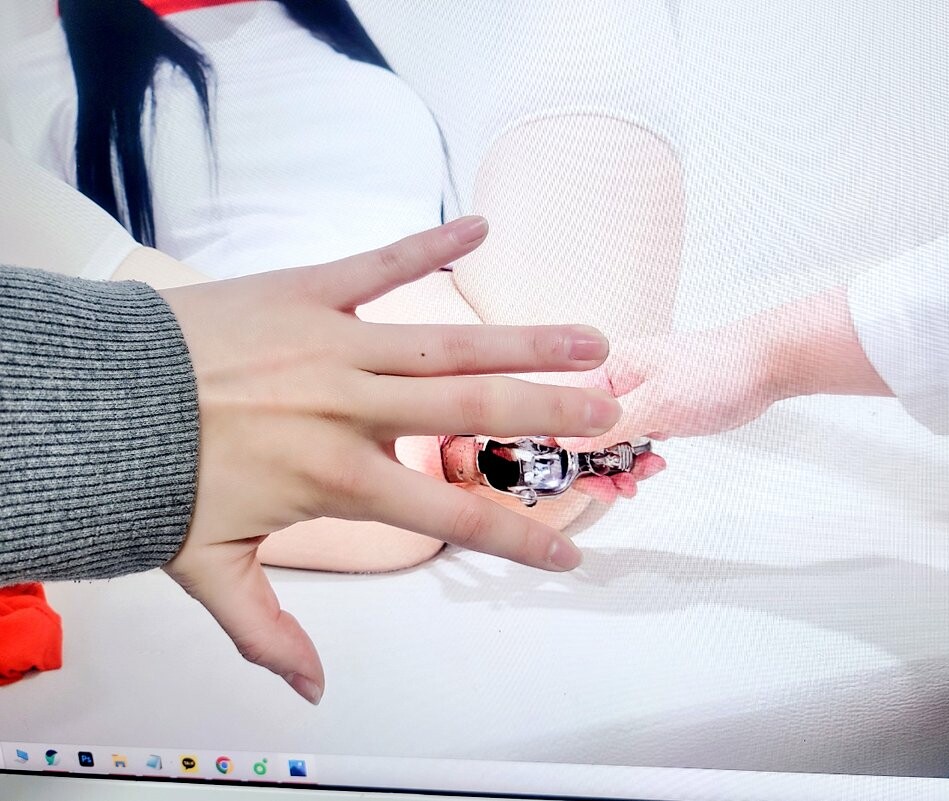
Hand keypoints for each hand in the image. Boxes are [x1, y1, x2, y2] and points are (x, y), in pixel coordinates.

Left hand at [158, 217, 621, 703]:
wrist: (96, 399)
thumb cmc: (153, 479)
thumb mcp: (208, 568)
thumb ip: (266, 632)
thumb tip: (312, 690)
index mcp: (337, 479)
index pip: (449, 518)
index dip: (517, 539)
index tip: (571, 548)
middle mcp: (352, 409)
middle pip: (472, 413)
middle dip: (549, 415)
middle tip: (611, 412)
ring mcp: (335, 345)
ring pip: (449, 342)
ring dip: (525, 340)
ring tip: (589, 339)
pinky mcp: (308, 292)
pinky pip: (380, 263)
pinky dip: (430, 244)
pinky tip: (480, 227)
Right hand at [560, 287, 893, 452]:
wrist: (766, 364)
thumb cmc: (716, 372)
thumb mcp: (657, 405)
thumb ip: (609, 430)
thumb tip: (564, 447)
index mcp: (603, 369)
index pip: (562, 412)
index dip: (562, 450)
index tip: (577, 479)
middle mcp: (613, 383)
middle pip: (581, 434)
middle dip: (595, 468)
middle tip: (613, 492)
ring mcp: (634, 398)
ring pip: (607, 445)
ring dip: (619, 469)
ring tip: (639, 482)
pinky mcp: (654, 411)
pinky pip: (631, 444)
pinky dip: (638, 462)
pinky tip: (655, 466)